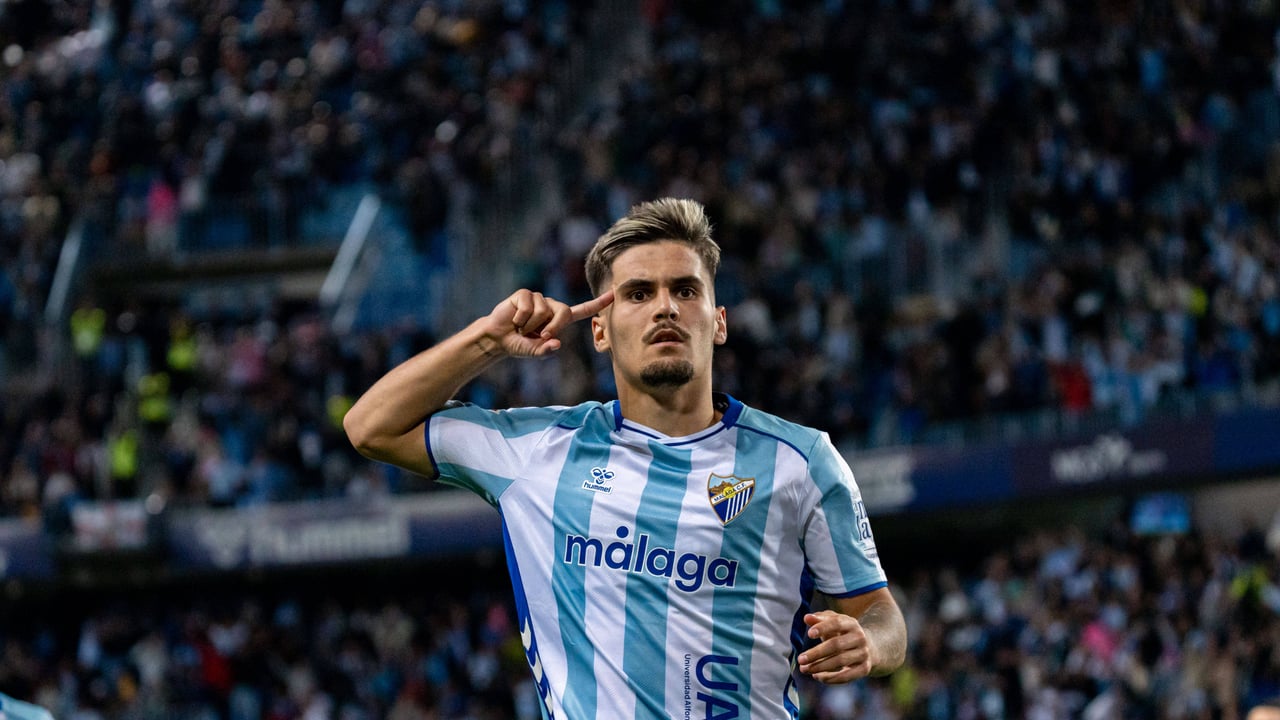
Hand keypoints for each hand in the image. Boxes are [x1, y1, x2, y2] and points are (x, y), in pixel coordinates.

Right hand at [483, 289, 613, 357]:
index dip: (598, 303)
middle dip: (551, 327)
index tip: (614, 294)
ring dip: (529, 325)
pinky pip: (527, 305)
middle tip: (537, 336)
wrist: (497, 338)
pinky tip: (514, 320)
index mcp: (559, 319)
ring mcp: (538, 298)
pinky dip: (520, 318)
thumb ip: (545, 350)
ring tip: (521, 328)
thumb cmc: (518, 344)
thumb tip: (556, 344)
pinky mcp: (524, 294)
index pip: (582, 310)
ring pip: (542, 311)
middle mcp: (551, 306)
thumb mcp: (533, 351)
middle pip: (563, 311)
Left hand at [797, 610, 876, 683]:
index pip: (837, 623)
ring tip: (804, 669)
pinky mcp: (864, 669)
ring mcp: (863, 654)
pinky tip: (816, 676)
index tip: (809, 634)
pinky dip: (830, 678)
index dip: (823, 628)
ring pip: (840, 661)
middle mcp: (859, 638)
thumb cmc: (843, 633)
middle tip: (800, 659)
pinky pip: (846, 676)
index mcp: (851, 624)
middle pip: (836, 645)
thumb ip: (820, 619)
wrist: (870, 647)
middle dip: (817, 653)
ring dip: (820, 666)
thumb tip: (807, 618)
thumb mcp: (834, 622)